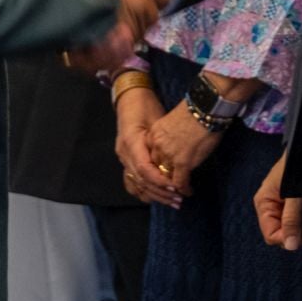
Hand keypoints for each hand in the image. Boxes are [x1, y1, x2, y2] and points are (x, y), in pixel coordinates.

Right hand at [114, 87, 181, 208]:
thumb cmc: (146, 105)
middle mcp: (124, 152)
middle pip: (141, 180)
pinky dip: (142, 191)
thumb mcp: (157, 120)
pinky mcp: (125, 159)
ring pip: (136, 184)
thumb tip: (179, 162)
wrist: (130, 98)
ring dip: (154, 195)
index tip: (176, 187)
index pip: (144, 169)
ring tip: (172, 202)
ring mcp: (122, 157)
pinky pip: (130, 181)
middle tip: (179, 200)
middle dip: (160, 193)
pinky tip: (154, 198)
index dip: (159, 181)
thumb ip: (163, 143)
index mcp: (131, 141)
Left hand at [146, 96, 225, 197]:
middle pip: (156, 168)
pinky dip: (184, 190)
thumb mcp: (173, 121)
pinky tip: (189, 191)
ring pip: (166, 178)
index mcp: (154, 134)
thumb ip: (170, 135)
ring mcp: (169, 156)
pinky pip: (180, 183)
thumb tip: (177, 144)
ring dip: (173, 187)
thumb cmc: (196, 110)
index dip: (158, 165)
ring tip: (180, 192)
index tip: (165, 170)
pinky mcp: (182, 163)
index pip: (151, 155)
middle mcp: (157, 146)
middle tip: (171, 186)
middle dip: (163, 178)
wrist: (206, 107)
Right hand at [254, 153, 301, 249]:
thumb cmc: (298, 166)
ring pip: (293, 230)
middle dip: (298, 231)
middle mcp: (270, 208)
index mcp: (264, 204)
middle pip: (283, 235)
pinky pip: (299, 222)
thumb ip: (291, 219)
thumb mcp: (295, 195)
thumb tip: (290, 245)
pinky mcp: (293, 206)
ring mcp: (282, 207)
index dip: (287, 237)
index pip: (271, 235)